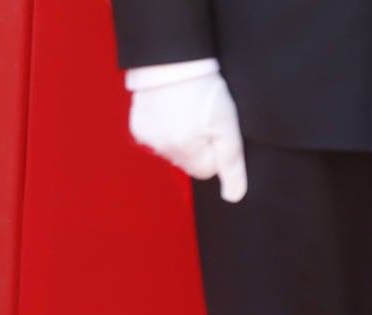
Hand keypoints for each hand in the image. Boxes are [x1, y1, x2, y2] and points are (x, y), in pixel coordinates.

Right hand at [125, 58, 246, 202]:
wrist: (172, 60)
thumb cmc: (204, 88)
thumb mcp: (227, 123)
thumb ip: (232, 163)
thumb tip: (233, 196)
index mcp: (186, 151)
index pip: (207, 171)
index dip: (216, 150)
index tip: (216, 128)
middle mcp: (164, 151)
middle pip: (189, 162)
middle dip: (197, 145)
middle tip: (202, 116)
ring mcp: (147, 140)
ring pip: (171, 151)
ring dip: (180, 136)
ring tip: (186, 109)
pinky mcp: (137, 127)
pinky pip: (155, 138)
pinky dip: (163, 127)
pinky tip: (169, 108)